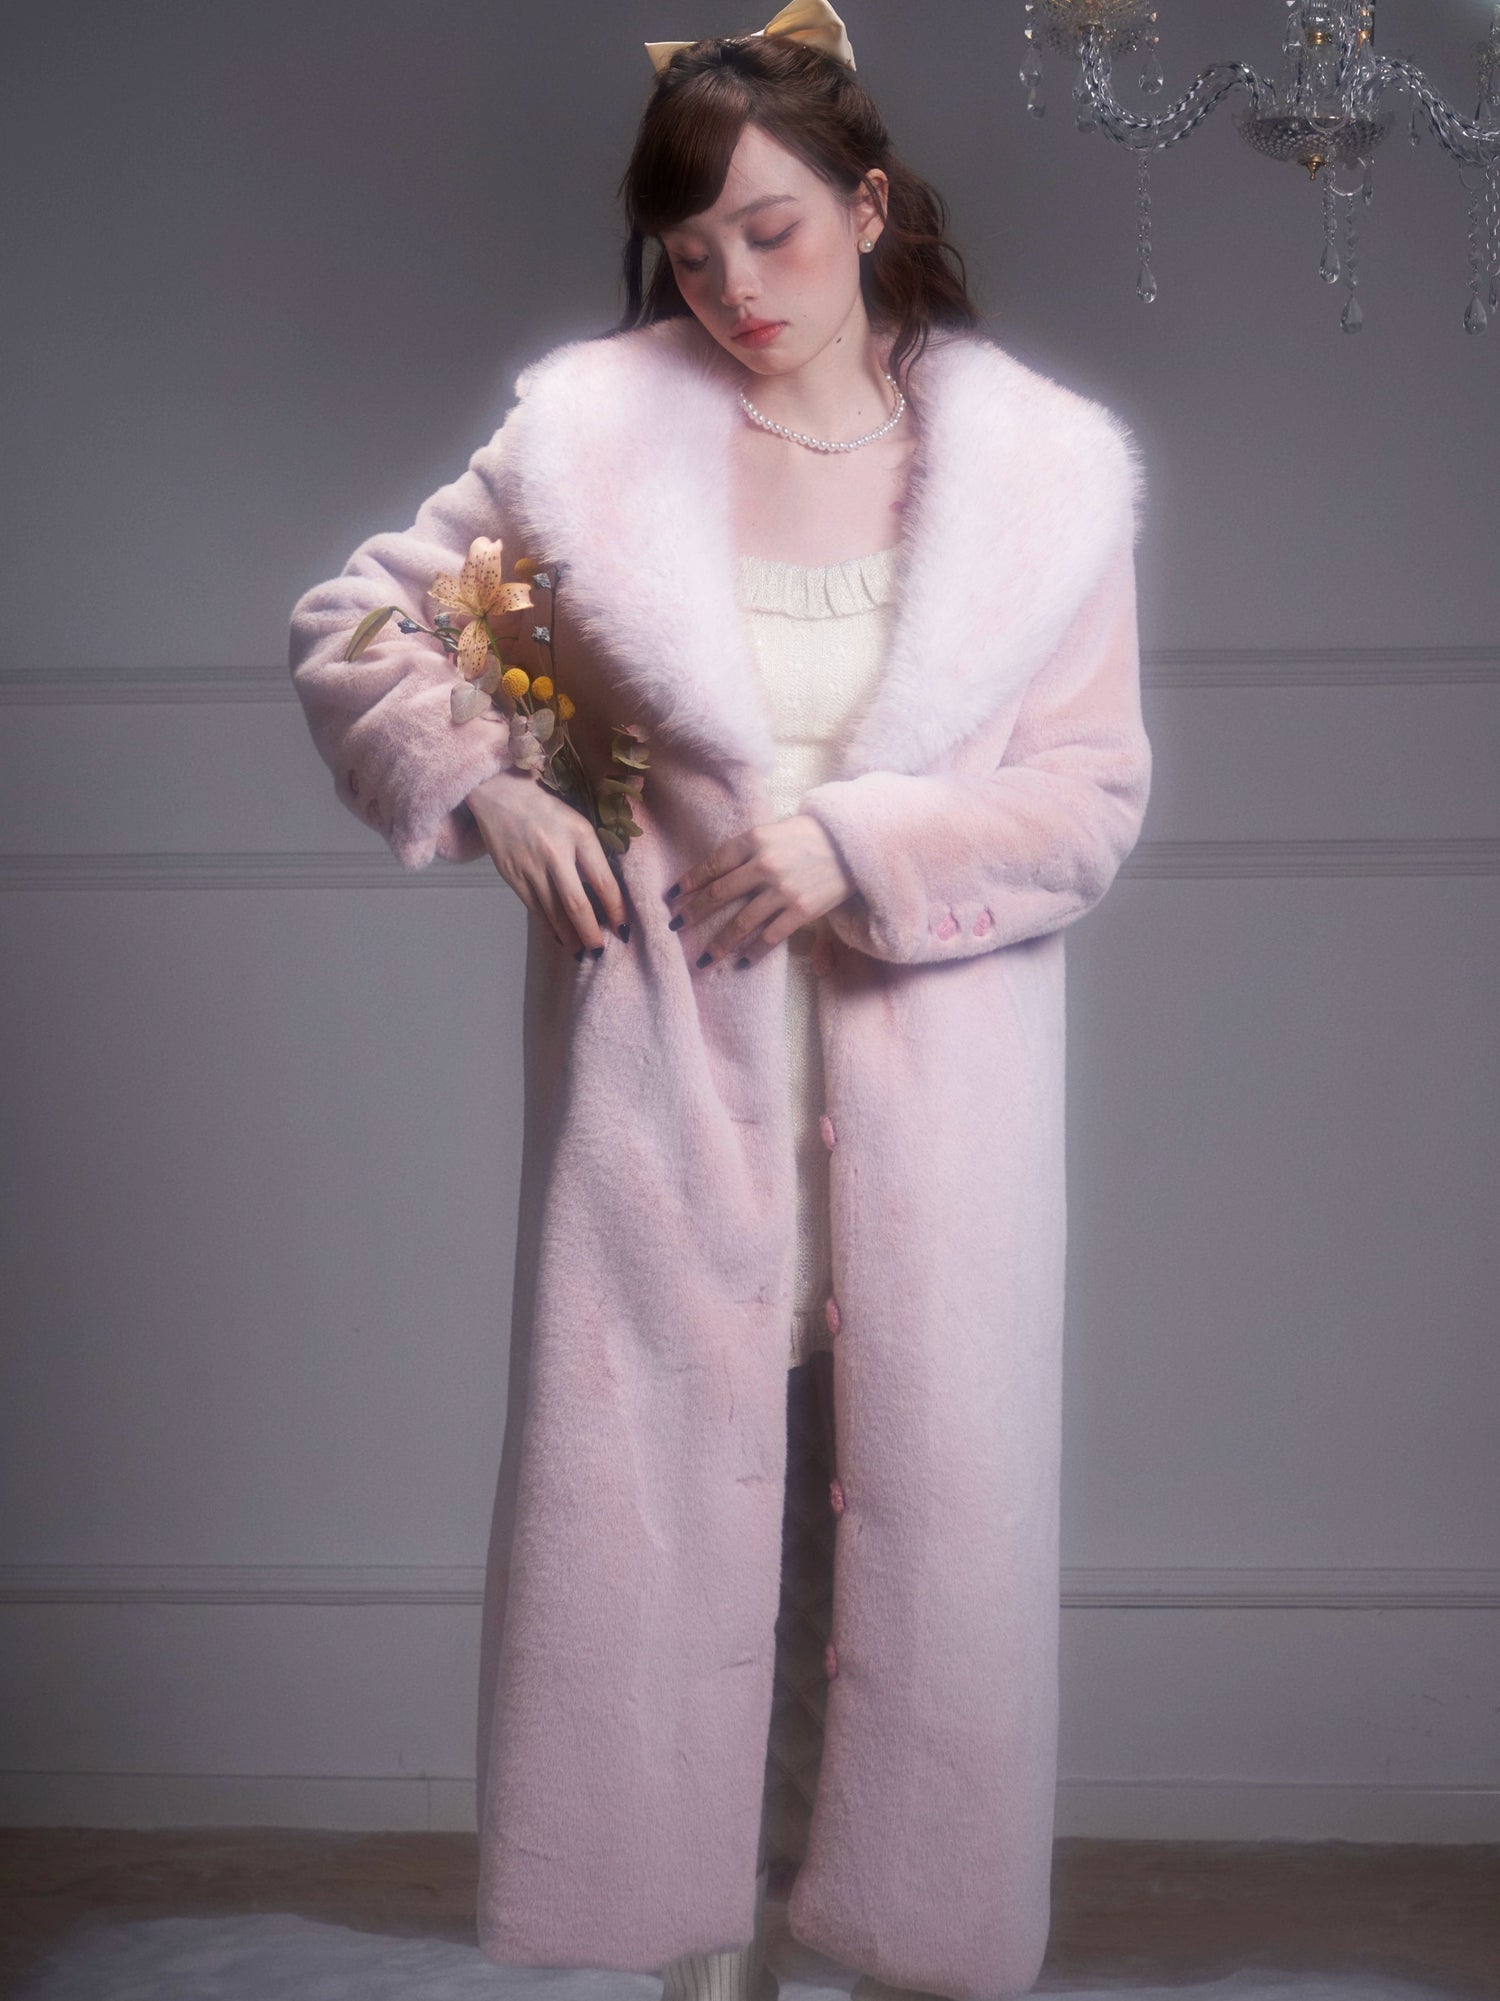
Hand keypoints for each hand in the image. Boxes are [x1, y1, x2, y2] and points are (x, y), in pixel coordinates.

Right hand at [466, 770, 627, 953]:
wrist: (498, 793)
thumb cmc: (545, 807)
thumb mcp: (577, 821)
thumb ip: (591, 853)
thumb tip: (605, 892)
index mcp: (579, 834)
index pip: (604, 881)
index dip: (616, 910)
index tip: (624, 929)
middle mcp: (555, 853)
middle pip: (577, 904)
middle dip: (591, 933)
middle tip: (601, 951)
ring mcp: (531, 867)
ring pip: (554, 912)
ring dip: (570, 937)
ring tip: (582, 952)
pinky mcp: (512, 876)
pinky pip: (535, 909)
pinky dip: (549, 927)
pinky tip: (560, 938)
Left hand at [666, 814, 856, 967]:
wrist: (850, 845)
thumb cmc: (807, 837)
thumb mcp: (772, 832)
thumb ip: (745, 851)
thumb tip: (712, 875)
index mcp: (754, 840)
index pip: (712, 865)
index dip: (689, 882)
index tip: (672, 897)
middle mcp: (765, 865)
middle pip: (719, 894)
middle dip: (693, 913)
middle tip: (675, 927)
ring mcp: (783, 890)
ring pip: (741, 923)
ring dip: (718, 944)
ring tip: (703, 960)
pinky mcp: (801, 911)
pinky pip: (770, 937)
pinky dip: (754, 952)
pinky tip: (742, 962)